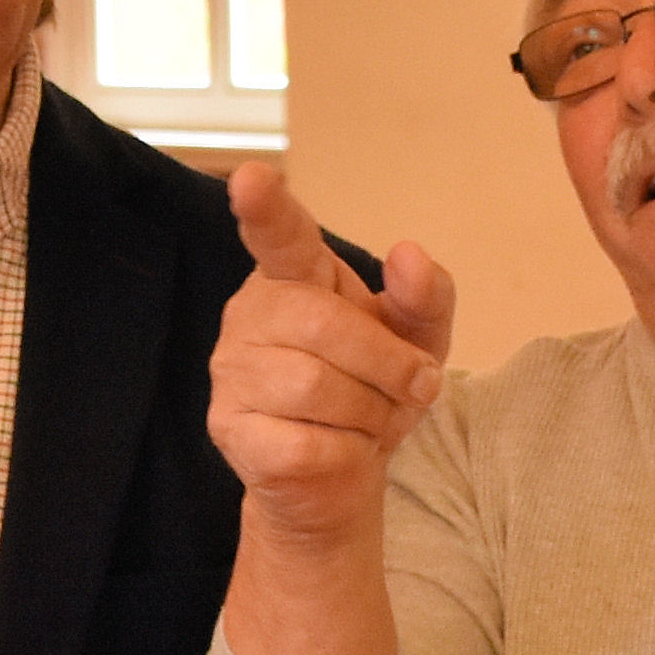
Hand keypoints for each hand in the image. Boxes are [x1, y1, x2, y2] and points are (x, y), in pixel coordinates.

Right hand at [204, 163, 455, 549]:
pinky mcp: (229, 429)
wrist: (340, 475)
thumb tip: (408, 255)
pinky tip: (338, 447)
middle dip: (387, 363)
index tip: (250, 179)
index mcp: (294, 275)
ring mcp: (231, 372)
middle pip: (323, 325)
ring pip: (314, 387)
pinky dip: (345, 451)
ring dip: (370, 412)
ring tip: (370, 419)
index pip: (279, 235)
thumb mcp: (418, 337)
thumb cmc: (374, 387)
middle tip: (417, 386)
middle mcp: (250, 313)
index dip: (265, 208)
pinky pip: (304, 441)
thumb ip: (425, 294)